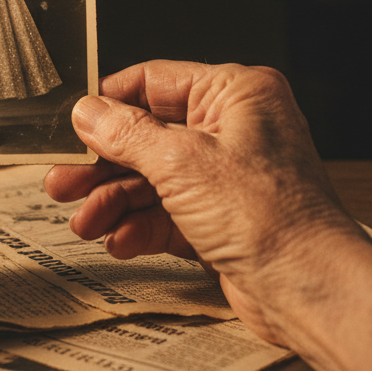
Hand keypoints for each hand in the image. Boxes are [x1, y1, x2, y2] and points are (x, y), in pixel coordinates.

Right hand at [46, 61, 371, 370]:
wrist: (308, 289)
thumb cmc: (270, 217)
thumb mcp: (180, 163)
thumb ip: (126, 134)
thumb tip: (88, 112)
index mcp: (236, 94)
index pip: (155, 81)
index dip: (109, 103)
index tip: (72, 124)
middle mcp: (235, 129)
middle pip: (148, 135)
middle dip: (103, 165)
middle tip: (63, 181)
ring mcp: (229, 177)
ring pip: (153, 179)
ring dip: (114, 201)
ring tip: (84, 221)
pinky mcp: (223, 219)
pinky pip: (168, 214)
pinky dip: (140, 227)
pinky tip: (119, 241)